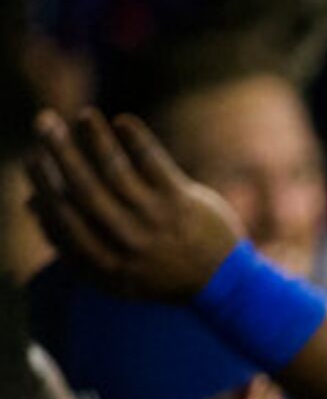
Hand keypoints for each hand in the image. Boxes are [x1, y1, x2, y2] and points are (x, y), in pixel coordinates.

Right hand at [24, 109, 241, 299]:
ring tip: (84, 115)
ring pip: (117, 173)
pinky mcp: (183, 203)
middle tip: (45, 123)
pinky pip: (155, 165)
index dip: (45, 186)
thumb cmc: (156, 270)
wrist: (221, 283)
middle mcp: (129, 243)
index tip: (33, 157)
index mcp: (105, 264)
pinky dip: (137, 141)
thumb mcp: (113, 270)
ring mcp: (157, 221)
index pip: (64, 219)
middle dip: (61, 153)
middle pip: (85, 191)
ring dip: (96, 140)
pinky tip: (123, 121)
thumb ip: (74, 243)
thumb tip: (32, 203)